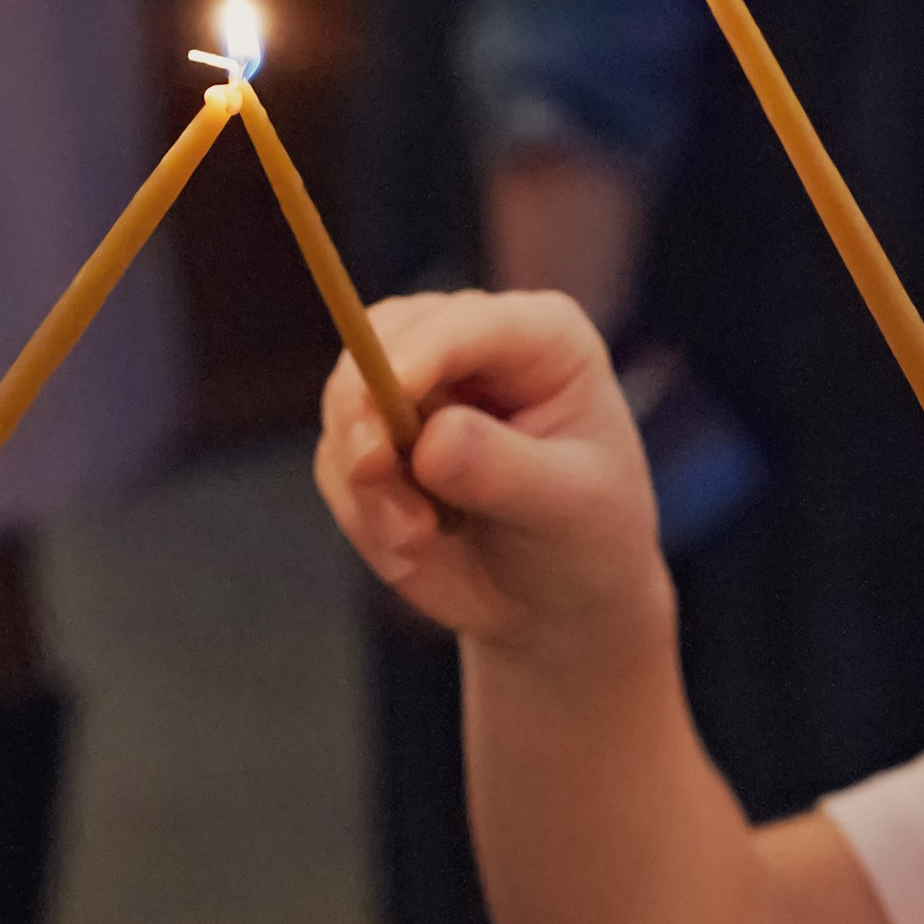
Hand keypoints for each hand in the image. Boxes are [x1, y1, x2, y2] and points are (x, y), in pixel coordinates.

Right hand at [312, 288, 668, 657]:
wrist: (561, 600)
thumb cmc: (589, 539)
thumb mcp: (567, 508)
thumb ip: (502, 469)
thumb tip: (433, 439)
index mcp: (541, 338)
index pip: (466, 323)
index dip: (420, 352)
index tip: (391, 395)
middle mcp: (471, 345)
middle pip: (379, 336)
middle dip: (363, 406)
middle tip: (374, 473)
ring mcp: (417, 390)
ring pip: (346, 404)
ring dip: (367, 480)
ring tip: (419, 538)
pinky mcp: (377, 439)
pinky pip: (334, 463)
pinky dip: (362, 512)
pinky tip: (415, 546)